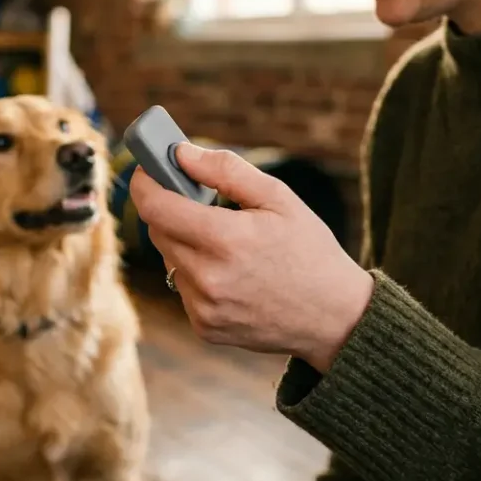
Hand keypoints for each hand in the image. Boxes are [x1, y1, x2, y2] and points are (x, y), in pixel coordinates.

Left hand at [128, 143, 373, 371]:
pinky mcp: (204, 327)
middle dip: (170, 210)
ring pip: (169, 260)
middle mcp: (208, 278)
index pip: (156, 207)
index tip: (147, 170)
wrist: (335, 318)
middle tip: (196, 201)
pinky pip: (183, 288)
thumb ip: (226, 170)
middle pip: (158, 231)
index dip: (145, 184)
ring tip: (226, 244)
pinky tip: (230, 274)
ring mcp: (204, 308)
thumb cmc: (309, 250)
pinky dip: (197, 275)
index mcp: (226, 240)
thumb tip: (181, 153)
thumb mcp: (278, 198)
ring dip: (185, 244)